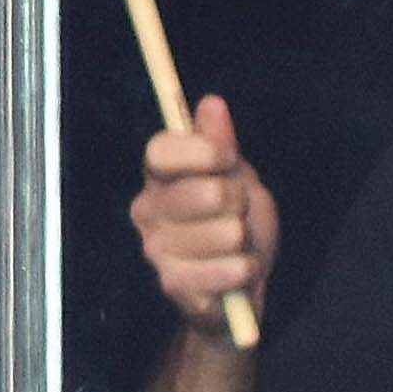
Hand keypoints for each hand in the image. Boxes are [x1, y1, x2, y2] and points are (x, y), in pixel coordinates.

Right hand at [132, 93, 280, 336]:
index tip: (229, 159)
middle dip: (239, 203)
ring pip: (226, 234)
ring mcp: (155, 250)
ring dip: (247, 242)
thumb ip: (222, 143)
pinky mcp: (172, 286)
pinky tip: (239, 272)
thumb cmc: (236, 226)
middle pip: (203, 192)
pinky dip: (244, 271)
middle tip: (238, 215)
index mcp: (157, 178)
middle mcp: (146, 210)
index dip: (203, 152)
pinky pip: (225, 270)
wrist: (241, 287)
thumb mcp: (237, 177)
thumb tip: (212, 104)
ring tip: (239, 248)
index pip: (160, 150)